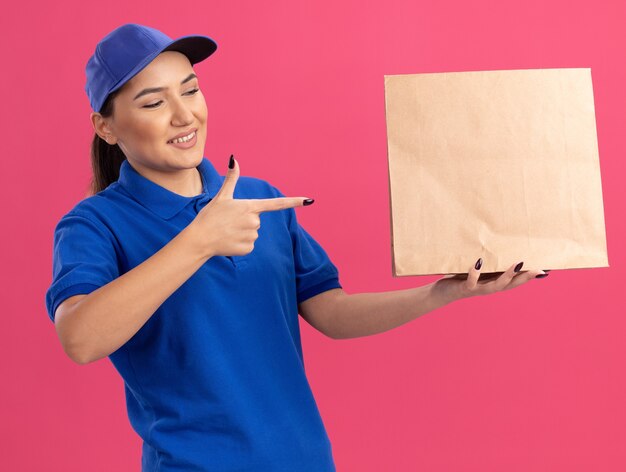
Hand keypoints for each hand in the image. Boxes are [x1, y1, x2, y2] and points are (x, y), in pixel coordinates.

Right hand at [190, 156, 311, 257]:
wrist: (199, 239)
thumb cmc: (210, 216)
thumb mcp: (222, 197)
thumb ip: (231, 179)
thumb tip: (233, 158)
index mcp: (250, 206)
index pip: (277, 203)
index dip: (294, 202)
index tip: (309, 200)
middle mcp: (254, 221)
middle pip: (256, 221)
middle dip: (245, 222)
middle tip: (228, 223)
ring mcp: (252, 236)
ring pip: (253, 234)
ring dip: (242, 233)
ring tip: (227, 232)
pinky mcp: (248, 248)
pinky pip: (249, 245)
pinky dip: (240, 245)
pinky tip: (229, 242)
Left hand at [431, 259, 548, 303]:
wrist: (441, 292)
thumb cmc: (460, 277)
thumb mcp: (476, 268)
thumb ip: (487, 261)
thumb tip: (497, 244)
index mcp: (493, 282)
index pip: (515, 281)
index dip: (530, 276)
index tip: (547, 270)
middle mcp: (488, 288)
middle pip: (511, 285)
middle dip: (526, 278)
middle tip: (540, 270)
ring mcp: (477, 289)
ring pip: (495, 286)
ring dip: (507, 276)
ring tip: (517, 265)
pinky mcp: (464, 288)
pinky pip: (471, 282)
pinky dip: (475, 274)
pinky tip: (478, 263)